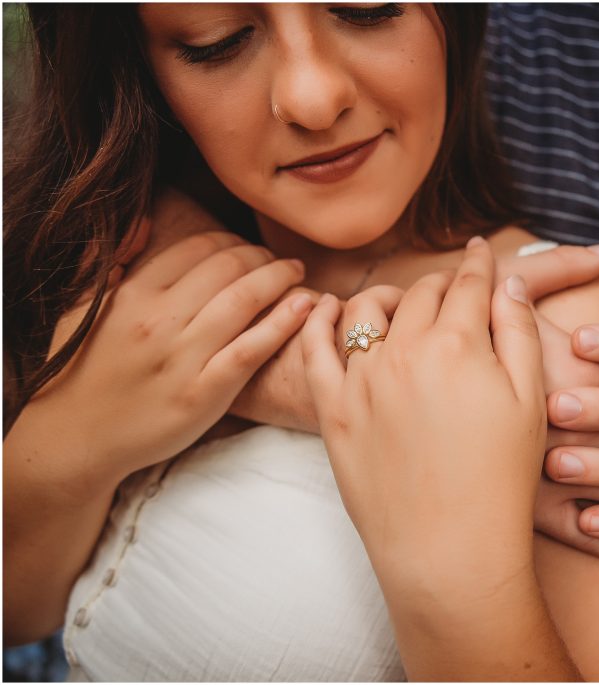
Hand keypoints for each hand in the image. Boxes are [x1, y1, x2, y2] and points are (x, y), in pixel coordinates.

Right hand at [11, 231, 311, 490]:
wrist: (76, 439)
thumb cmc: (81, 373)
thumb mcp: (81, 310)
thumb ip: (107, 262)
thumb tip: (143, 221)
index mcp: (133, 295)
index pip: (198, 248)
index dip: (232, 241)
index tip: (247, 248)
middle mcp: (159, 320)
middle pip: (229, 268)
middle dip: (262, 256)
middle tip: (280, 261)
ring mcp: (183, 357)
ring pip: (245, 300)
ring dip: (280, 279)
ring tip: (297, 273)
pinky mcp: (204, 393)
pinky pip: (252, 349)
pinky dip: (283, 323)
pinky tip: (306, 306)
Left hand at [302, 238, 546, 583]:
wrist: (450, 551)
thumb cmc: (501, 480)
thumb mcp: (530, 401)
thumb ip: (519, 332)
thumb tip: (508, 281)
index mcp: (460, 344)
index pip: (470, 283)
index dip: (480, 262)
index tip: (482, 249)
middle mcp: (406, 351)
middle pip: (423, 293)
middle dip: (443, 281)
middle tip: (454, 286)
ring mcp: (362, 379)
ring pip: (368, 309)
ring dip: (388, 296)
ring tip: (402, 304)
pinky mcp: (332, 410)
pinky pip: (314, 348)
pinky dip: (318, 320)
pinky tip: (328, 310)